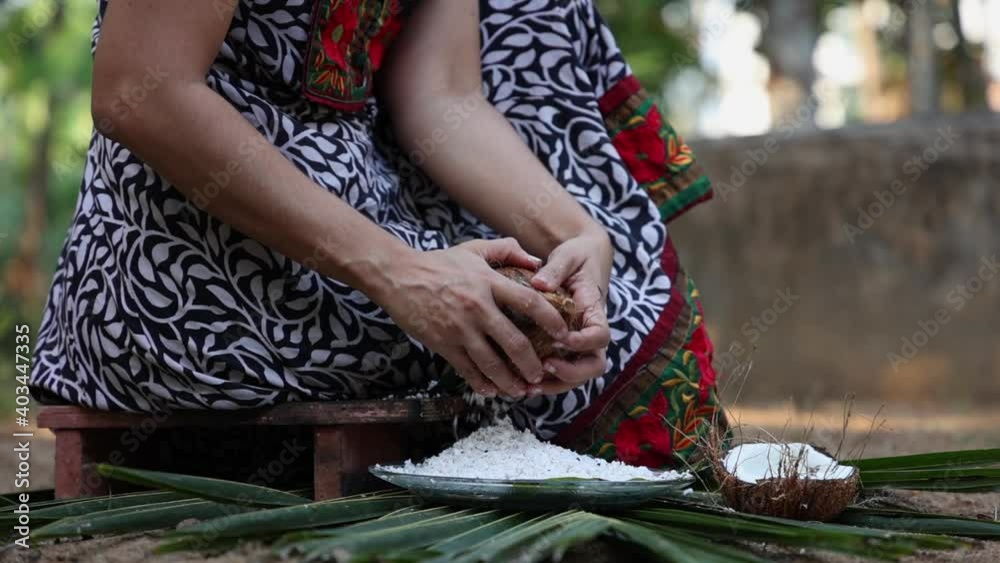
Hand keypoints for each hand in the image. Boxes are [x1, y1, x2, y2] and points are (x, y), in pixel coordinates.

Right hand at [371, 238, 569, 397]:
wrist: (398, 277)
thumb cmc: (438, 263)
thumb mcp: (474, 249)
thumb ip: (506, 250)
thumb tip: (536, 262)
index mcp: (489, 283)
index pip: (529, 302)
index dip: (551, 320)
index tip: (563, 333)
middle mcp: (478, 307)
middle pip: (514, 342)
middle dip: (532, 363)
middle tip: (542, 374)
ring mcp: (460, 328)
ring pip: (492, 363)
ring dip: (510, 381)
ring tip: (521, 390)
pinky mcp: (443, 344)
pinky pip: (467, 369)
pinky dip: (482, 383)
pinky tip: (492, 390)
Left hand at [530, 226, 612, 394]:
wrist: (582, 259)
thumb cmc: (576, 257)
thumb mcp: (568, 256)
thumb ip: (556, 269)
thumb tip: (539, 284)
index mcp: (595, 310)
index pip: (601, 335)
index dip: (584, 343)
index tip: (562, 340)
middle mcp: (591, 332)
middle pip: (594, 365)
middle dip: (571, 372)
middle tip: (544, 366)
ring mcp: (580, 343)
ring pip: (577, 376)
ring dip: (555, 384)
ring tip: (528, 386)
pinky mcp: (565, 348)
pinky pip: (562, 372)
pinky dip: (546, 382)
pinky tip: (523, 384)